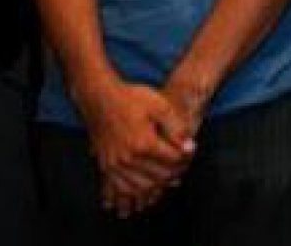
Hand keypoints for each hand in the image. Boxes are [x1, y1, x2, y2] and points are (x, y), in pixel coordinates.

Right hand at [73, 78, 194, 216]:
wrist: (100, 98)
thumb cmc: (131, 99)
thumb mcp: (161, 106)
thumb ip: (177, 128)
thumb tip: (189, 148)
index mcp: (144, 143)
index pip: (173, 160)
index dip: (186, 157)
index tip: (190, 151)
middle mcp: (128, 158)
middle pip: (159, 176)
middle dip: (175, 172)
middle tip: (182, 164)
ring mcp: (114, 164)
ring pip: (141, 187)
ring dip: (158, 186)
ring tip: (168, 177)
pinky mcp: (105, 165)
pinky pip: (121, 187)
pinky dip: (135, 192)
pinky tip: (145, 188)